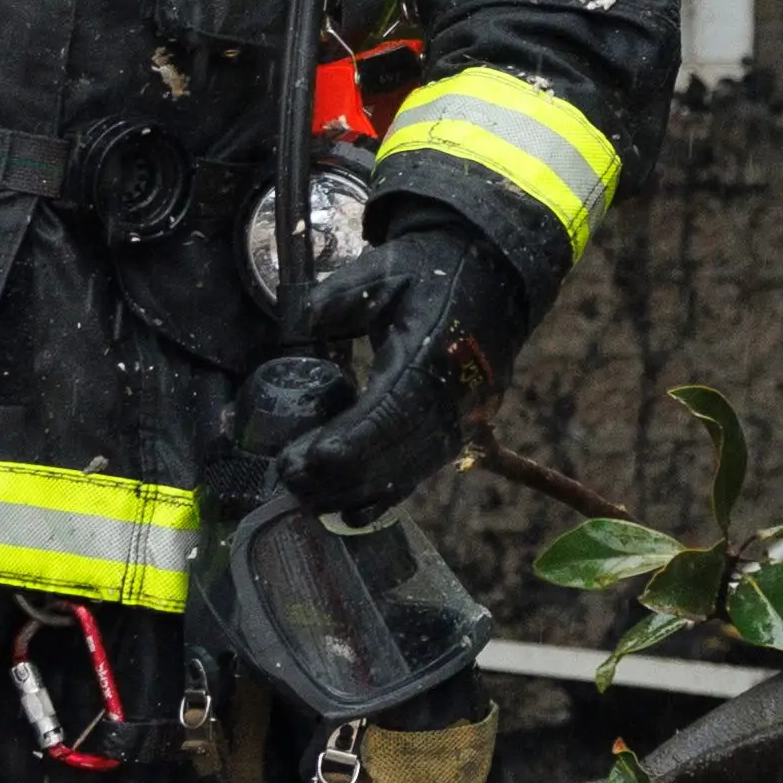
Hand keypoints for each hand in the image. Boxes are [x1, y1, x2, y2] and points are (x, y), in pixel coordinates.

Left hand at [280, 206, 530, 515]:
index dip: (351, 440)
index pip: (392, 409)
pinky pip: (421, 471)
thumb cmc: (434, 273)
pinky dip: (385, 494)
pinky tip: (349, 511)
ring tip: (306, 498)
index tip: (307, 459)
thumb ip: (338, 299)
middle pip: (398, 451)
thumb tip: (301, 325)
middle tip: (287, 480)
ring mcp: (463, 418)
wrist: (495, 277)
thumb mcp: (382, 271)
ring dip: (357, 489)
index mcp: (436, 354)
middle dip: (341, 473)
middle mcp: (457, 396)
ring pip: (409, 470)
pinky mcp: (461, 430)